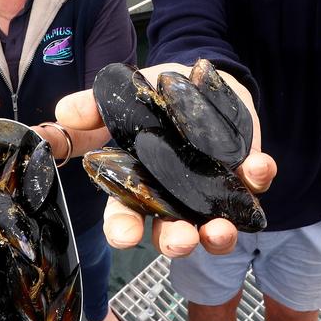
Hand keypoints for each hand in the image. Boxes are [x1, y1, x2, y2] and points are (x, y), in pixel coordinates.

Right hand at [54, 64, 276, 256]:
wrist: (196, 79)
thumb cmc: (151, 100)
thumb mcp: (119, 100)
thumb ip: (92, 109)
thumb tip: (63, 113)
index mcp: (139, 188)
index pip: (125, 219)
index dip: (124, 230)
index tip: (126, 236)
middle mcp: (176, 200)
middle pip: (172, 234)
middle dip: (176, 242)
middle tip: (181, 240)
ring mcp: (212, 192)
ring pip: (215, 227)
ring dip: (219, 235)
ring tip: (220, 231)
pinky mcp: (244, 173)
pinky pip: (254, 184)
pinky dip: (258, 178)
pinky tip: (257, 168)